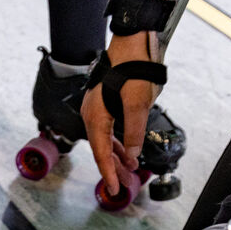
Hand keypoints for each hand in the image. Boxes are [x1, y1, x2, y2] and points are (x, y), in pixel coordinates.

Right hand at [81, 33, 154, 196]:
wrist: (132, 41)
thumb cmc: (134, 69)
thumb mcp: (138, 105)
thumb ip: (134, 133)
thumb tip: (134, 155)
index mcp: (96, 118)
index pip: (100, 153)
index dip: (108, 172)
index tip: (115, 188)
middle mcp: (92, 114)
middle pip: (101, 148)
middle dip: (114, 167)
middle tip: (125, 183)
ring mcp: (97, 107)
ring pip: (105, 139)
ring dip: (117, 154)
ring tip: (130, 169)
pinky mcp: (104, 101)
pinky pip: (108, 128)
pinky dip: (118, 140)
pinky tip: (127, 148)